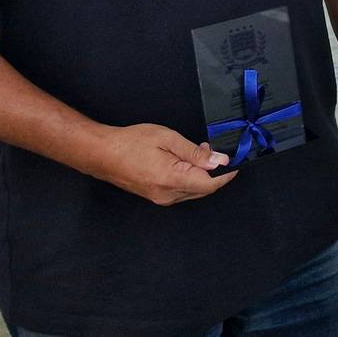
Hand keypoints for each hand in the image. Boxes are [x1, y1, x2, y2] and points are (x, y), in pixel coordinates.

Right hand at [88, 123, 234, 206]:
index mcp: (172, 180)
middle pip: (204, 189)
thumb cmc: (131, 142)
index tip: (236, 162)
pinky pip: (182, 191)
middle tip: (212, 150)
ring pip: (193, 191)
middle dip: (214, 171)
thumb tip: (219, 161)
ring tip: (197, 151)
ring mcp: (161, 198)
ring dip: (201, 174)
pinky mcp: (156, 197)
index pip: (210, 184)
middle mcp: (167, 195)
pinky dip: (190, 178)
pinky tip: (184, 162)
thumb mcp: (167, 139)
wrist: (102, 153)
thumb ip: (195, 153)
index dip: (226, 174)